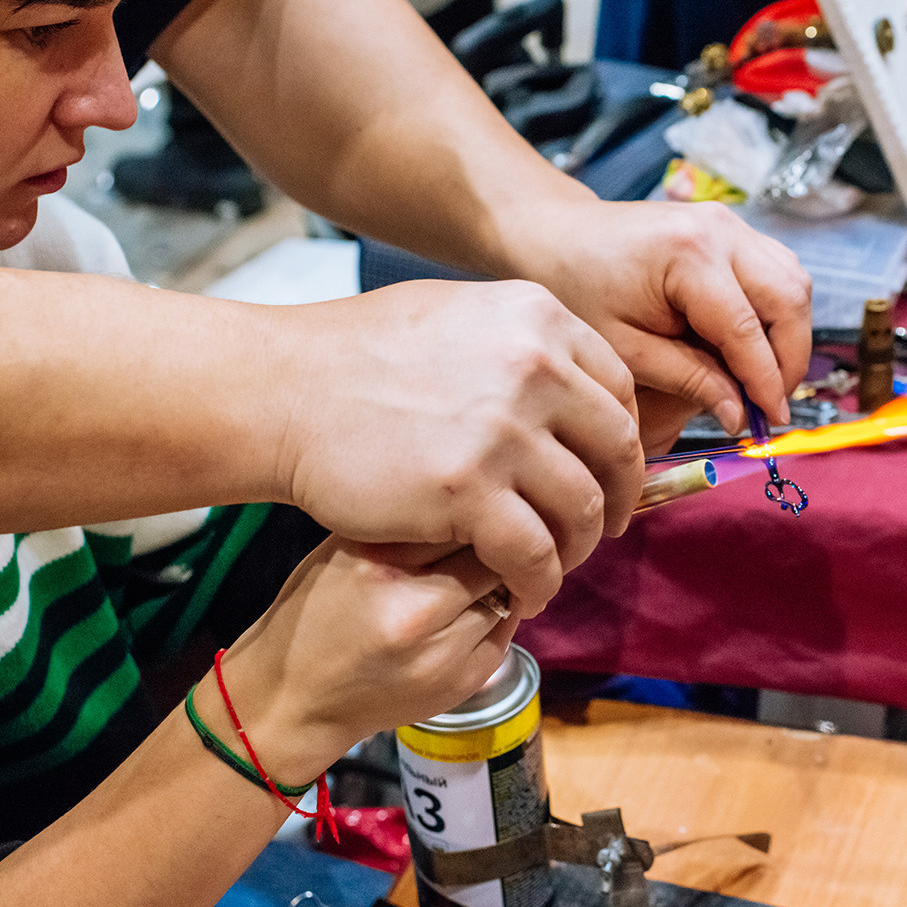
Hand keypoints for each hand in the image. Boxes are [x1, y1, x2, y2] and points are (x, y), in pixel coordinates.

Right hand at [204, 539, 517, 784]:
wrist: (295, 699)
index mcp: (379, 567)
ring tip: (480, 574)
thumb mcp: (343, 553)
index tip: (470, 508)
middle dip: (493, 547)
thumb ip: (403, 529)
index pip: (459, 521)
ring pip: (506, 596)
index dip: (472, 511)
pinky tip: (472, 611)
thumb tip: (465, 502)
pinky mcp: (462, 683)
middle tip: (485, 540)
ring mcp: (442, 654)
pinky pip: (504, 633)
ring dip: (502, 582)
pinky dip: (496, 616)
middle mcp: (415, 613)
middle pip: (491, 560)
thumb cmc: (313, 614)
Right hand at [270, 279, 641, 614]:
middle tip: (603, 528)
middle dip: (616, 498)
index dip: (622, 442)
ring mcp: (504, 429)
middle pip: (615, 449)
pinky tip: (525, 589)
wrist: (285, 390)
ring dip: (577, 547)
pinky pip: (533, 552)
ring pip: (581, 508)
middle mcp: (536, 366)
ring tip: (555, 564)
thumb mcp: (459, 317)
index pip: (618, 389)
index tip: (612, 473)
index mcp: (539, 318)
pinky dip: (538, 580)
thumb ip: (523, 345)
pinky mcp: (469, 491)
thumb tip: (572, 386)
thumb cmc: (359, 355)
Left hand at [510, 199, 812, 435]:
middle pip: (790, 298)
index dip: (766, 382)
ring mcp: (731, 223)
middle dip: (790, 359)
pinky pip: (780, 272)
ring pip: (795, 282)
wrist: (559, 236)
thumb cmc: (579, 289)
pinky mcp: (734, 228)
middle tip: (770, 405)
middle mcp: (720, 229)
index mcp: (688, 255)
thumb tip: (740, 416)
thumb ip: (689, 379)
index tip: (770, 423)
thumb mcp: (625, 348)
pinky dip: (778, 314)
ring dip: (790, 335)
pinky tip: (752, 346)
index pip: (748, 329)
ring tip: (761, 379)